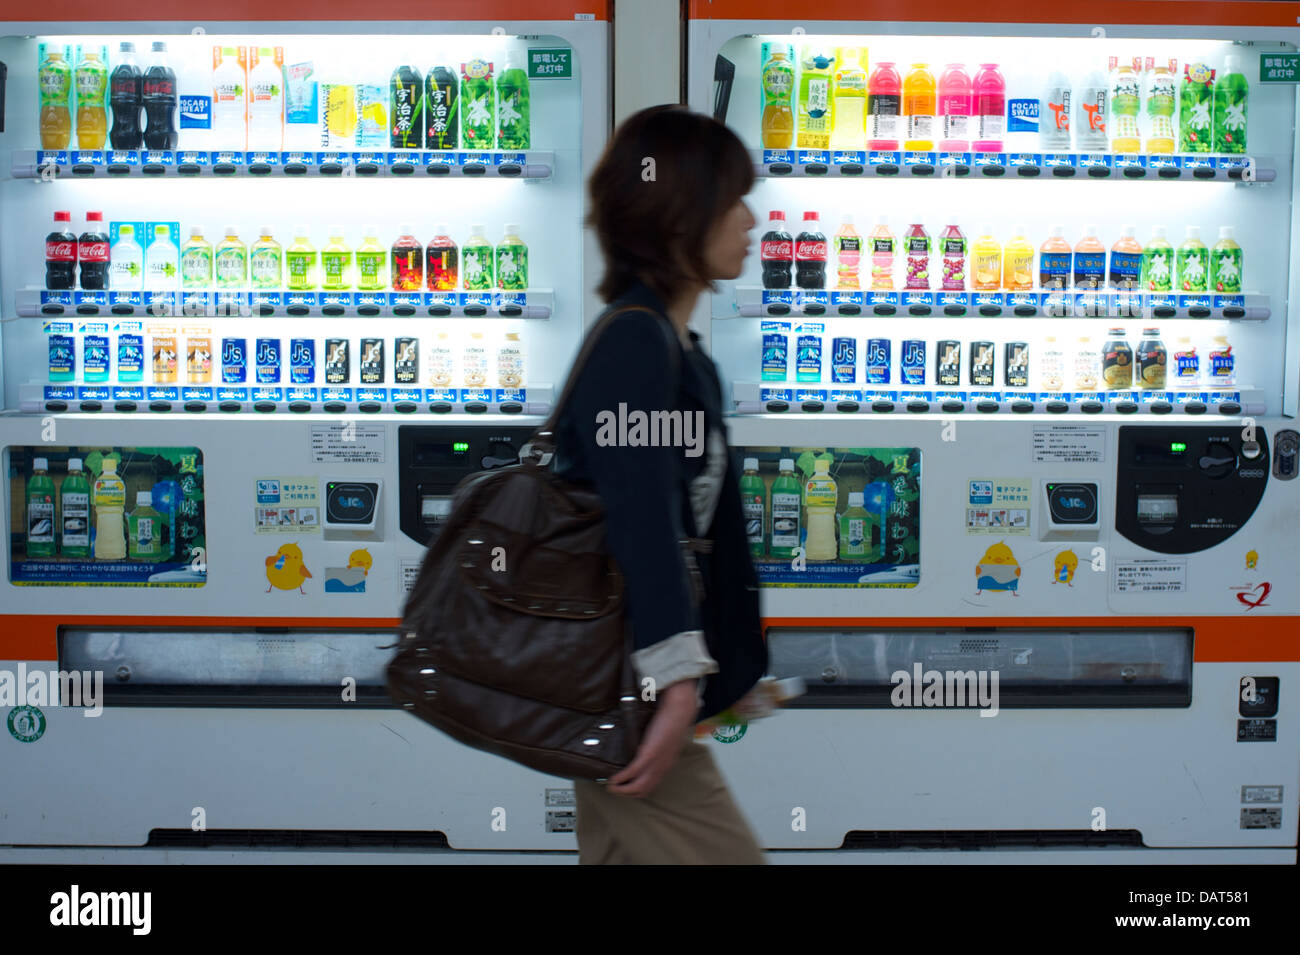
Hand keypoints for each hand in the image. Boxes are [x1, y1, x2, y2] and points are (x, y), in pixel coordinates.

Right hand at [606, 679, 696, 797]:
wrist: (679, 711)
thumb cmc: (672, 721)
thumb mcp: (666, 741)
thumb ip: (656, 749)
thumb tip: (643, 749)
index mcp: (666, 765)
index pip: (651, 785)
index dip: (637, 790)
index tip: (625, 788)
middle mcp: (662, 768)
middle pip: (643, 790)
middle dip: (627, 793)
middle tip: (614, 789)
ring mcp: (656, 763)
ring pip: (638, 787)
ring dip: (622, 790)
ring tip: (611, 787)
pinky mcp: (649, 754)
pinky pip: (633, 772)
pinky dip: (622, 778)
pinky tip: (613, 778)